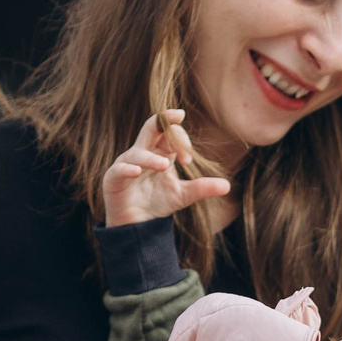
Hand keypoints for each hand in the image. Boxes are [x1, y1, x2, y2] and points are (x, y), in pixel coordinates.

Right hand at [102, 111, 230, 226]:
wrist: (138, 224)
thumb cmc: (158, 202)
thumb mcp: (184, 195)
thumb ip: (202, 188)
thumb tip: (227, 186)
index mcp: (159, 151)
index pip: (170, 134)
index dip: (181, 141)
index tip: (188, 160)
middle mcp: (143, 153)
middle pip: (151, 129)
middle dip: (163, 120)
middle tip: (178, 116)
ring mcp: (126, 164)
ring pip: (137, 152)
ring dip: (151, 157)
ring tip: (164, 164)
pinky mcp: (114, 179)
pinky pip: (119, 170)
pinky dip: (128, 169)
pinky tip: (137, 172)